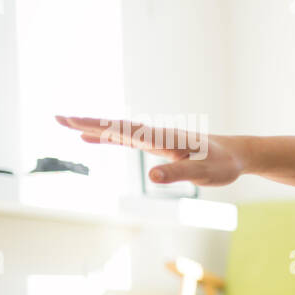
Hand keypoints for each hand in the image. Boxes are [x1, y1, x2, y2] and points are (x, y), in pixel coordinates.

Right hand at [54, 115, 244, 186]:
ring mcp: (156, 139)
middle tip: (57, 117)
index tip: (73, 121)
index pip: (125, 131)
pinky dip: (109, 137)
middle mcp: (156, 135)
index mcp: (163, 139)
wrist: (237, 154)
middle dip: (87, 122)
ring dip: (94, 128)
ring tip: (68, 125)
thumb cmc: (223, 165)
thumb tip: (151, 177)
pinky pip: (128, 139)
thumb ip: (179, 175)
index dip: (98, 127)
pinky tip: (95, 139)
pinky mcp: (159, 145)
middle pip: (116, 127)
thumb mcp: (204, 174)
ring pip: (119, 131)